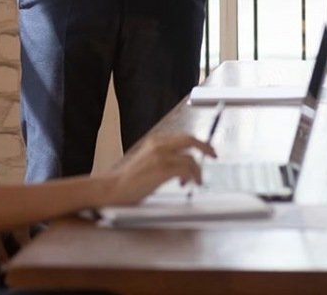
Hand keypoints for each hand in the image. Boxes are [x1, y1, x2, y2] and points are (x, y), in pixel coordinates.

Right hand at [98, 132, 215, 205]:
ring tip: (193, 181)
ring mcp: (161, 156)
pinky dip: (192, 176)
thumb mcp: (148, 161)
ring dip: (196, 170)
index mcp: (155, 141)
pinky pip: (187, 169)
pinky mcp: (162, 168)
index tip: (206, 149)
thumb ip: (165, 158)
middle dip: (205, 147)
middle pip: (190, 139)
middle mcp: (159, 145)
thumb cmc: (129, 180)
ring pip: (190, 157)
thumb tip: (185, 164)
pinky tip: (186, 184)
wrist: (112, 189)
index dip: (197, 142)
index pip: (182, 137)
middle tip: (213, 155)